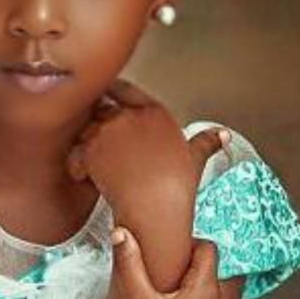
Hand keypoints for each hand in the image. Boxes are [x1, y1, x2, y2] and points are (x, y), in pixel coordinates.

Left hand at [66, 77, 229, 219]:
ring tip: (96, 161)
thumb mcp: (194, 159)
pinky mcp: (92, 149)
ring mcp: (109, 131)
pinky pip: (76, 150)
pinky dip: (78, 163)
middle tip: (99, 139)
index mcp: (154, 112)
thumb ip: (206, 142)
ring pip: (86, 127)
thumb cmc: (175, 188)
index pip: (125, 89)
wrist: (155, 209)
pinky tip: (88, 175)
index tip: (106, 99)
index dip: (112, 93)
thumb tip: (222, 135)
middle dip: (97, 120)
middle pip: (101, 107)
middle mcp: (130, 116)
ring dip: (86, 142)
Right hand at [110, 227, 243, 298]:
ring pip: (225, 292)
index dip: (190, 245)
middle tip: (175, 275)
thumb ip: (130, 265)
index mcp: (206, 289)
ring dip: (207, 288)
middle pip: (223, 268)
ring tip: (179, 297)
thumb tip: (121, 232)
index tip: (170, 255)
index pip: (208, 249)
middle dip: (202, 266)